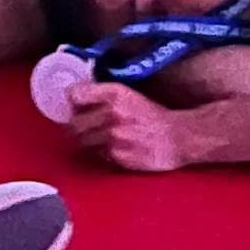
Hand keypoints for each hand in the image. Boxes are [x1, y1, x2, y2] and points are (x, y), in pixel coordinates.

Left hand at [68, 80, 189, 171]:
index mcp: (115, 93)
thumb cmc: (153, 116)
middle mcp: (112, 113)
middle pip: (74, 122)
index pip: (76, 95)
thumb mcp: (130, 95)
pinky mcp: (117, 156)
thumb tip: (77, 97)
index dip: (72, 100)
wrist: (177, 137)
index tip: (74, 104)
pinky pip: (95, 155)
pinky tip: (108, 148)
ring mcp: (113, 136)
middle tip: (82, 125)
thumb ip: (104, 95)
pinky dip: (98, 153)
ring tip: (96, 138)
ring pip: (82, 141)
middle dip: (76, 124)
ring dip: (85, 140)